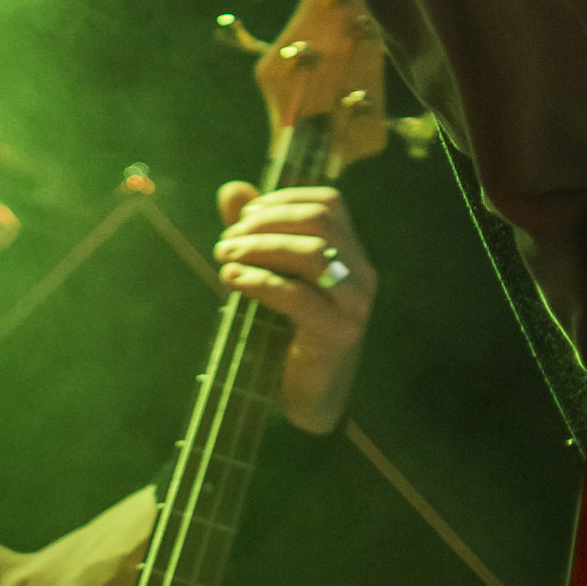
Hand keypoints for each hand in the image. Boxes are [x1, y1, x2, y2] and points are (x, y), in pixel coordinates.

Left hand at [213, 181, 375, 434]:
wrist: (308, 396)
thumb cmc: (287, 330)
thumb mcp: (270, 273)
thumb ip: (254, 231)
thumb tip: (230, 189)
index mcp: (352, 251)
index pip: (328, 203)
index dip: (283, 200)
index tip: (243, 216)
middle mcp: (362, 272)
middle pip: (320, 222)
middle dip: (266, 223)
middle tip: (226, 241)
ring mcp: (356, 304)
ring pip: (312, 254)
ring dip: (260, 249)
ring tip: (224, 258)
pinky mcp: (339, 334)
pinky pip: (299, 297)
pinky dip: (260, 282)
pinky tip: (232, 281)